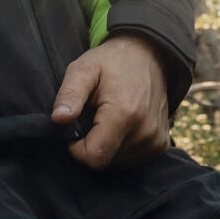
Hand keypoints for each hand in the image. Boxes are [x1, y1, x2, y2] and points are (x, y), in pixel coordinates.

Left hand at [52, 35, 170, 170]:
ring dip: (106, 145)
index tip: (75, 128)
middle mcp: (145, 131)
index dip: (76, 148)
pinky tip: (121, 125)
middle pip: (104, 161)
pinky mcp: (161, 145)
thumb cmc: (111, 62)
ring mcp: (156, 140)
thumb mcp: (84, 69)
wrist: (149, 56)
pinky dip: (120, 147)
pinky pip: (131, 160)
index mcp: (124, 114)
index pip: (94, 157)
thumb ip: (70, 94)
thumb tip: (58, 119)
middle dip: (91, 144)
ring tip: (108, 118)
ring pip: (117, 163)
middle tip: (92, 117)